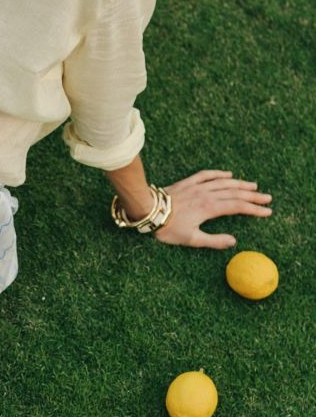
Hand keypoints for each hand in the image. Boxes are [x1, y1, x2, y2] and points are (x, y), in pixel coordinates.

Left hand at [153, 169, 272, 247]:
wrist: (148, 210)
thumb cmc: (168, 228)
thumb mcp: (191, 239)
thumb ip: (214, 241)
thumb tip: (233, 242)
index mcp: (210, 208)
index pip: (238, 207)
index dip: (254, 209)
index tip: (267, 212)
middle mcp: (207, 194)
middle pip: (235, 193)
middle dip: (253, 196)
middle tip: (268, 198)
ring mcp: (197, 186)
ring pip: (224, 183)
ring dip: (240, 184)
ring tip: (254, 185)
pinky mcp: (187, 182)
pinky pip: (206, 175)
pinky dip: (219, 174)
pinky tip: (228, 174)